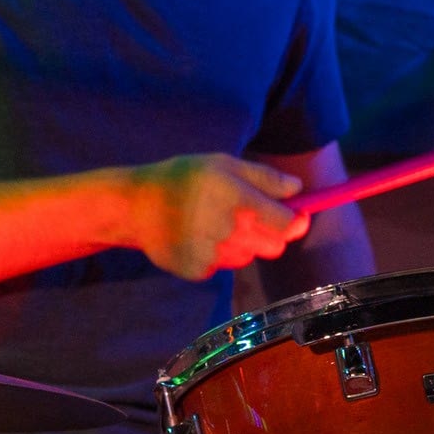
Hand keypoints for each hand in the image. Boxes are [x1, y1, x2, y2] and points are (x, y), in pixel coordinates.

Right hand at [126, 153, 307, 279]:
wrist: (135, 204)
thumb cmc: (184, 178)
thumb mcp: (223, 163)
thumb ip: (264, 178)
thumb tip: (298, 190)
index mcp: (237, 197)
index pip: (287, 223)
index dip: (296, 221)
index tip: (295, 216)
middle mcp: (227, 228)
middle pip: (274, 247)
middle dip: (268, 233)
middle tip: (247, 218)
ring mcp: (212, 253)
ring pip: (248, 257)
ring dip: (240, 244)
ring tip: (213, 225)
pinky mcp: (198, 270)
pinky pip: (223, 267)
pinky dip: (216, 256)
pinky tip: (197, 238)